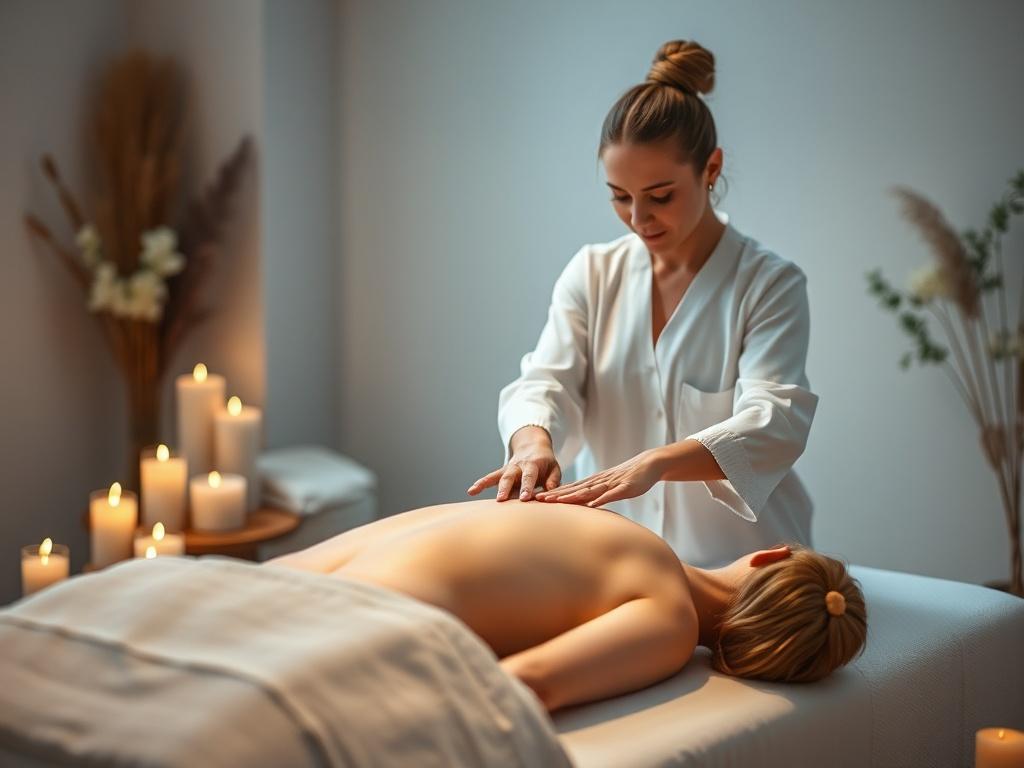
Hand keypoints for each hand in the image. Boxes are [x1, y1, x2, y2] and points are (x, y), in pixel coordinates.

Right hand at [467, 428, 561, 501]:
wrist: (533, 447)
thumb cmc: (546, 463)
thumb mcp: (554, 468)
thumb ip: (553, 480)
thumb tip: (550, 492)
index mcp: (532, 464)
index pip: (529, 476)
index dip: (527, 487)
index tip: (525, 498)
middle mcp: (517, 466)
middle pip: (509, 477)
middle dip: (505, 488)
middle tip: (501, 499)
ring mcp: (508, 469)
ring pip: (496, 477)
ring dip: (486, 484)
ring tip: (474, 491)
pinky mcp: (502, 473)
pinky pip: (489, 478)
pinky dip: (480, 484)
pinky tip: (471, 491)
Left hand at [534, 448, 663, 507]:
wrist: (649, 465)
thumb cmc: (629, 478)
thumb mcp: (610, 488)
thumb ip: (597, 496)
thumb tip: (584, 507)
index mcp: (594, 483)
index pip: (571, 489)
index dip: (554, 494)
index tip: (538, 499)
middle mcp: (599, 482)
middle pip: (575, 489)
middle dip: (556, 495)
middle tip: (537, 499)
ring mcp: (612, 484)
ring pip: (589, 491)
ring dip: (572, 496)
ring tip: (557, 501)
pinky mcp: (625, 487)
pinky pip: (612, 494)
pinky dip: (602, 499)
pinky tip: (592, 505)